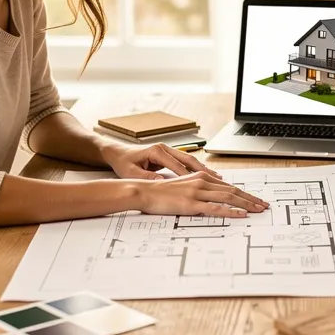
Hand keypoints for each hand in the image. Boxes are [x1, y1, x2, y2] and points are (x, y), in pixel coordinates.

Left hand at [101, 142, 217, 180]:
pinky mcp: (168, 155)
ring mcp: (167, 150)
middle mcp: (164, 148)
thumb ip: (147, 177)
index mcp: (157, 151)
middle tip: (217, 179)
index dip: (188, 176)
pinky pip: (185, 162)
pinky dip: (195, 169)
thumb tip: (162, 183)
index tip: (200, 185)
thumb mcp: (131, 172)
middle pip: (189, 159)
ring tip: (217, 177)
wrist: (117, 153)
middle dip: (203, 170)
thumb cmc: (123, 162)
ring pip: (189, 160)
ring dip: (203, 169)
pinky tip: (205, 175)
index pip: (176, 165)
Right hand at [139, 171, 269, 217]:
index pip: (228, 186)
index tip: (256, 200)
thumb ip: (199, 190)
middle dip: (251, 199)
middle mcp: (202, 182)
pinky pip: (215, 208)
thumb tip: (213, 197)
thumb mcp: (183, 187)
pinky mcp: (191, 204)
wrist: (144, 191)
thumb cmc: (161, 192)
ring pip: (228, 198)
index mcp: (201, 178)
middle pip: (233, 191)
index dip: (244, 193)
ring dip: (246, 204)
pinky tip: (240, 215)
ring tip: (258, 210)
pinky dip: (230, 212)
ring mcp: (197, 193)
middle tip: (264, 205)